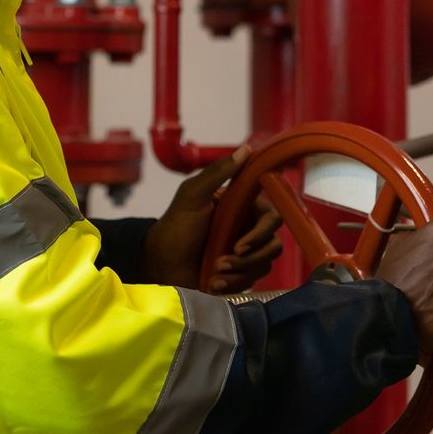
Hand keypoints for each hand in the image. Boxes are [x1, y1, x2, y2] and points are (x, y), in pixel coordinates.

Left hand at [140, 147, 282, 290]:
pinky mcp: (240, 273)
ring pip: (265, 265)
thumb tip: (246, 149)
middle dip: (248, 258)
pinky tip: (213, 284)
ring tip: (214, 273)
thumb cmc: (175, 227)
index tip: (240, 244)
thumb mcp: (192, 195)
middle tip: (221, 262)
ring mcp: (246, 253)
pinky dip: (232, 284)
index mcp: (242, 208)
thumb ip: (217, 172)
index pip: (273, 217)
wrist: (159, 263)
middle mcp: (249, 229)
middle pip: (274, 245)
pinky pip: (252, 281)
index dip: (261, 232)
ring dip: (239, 272)